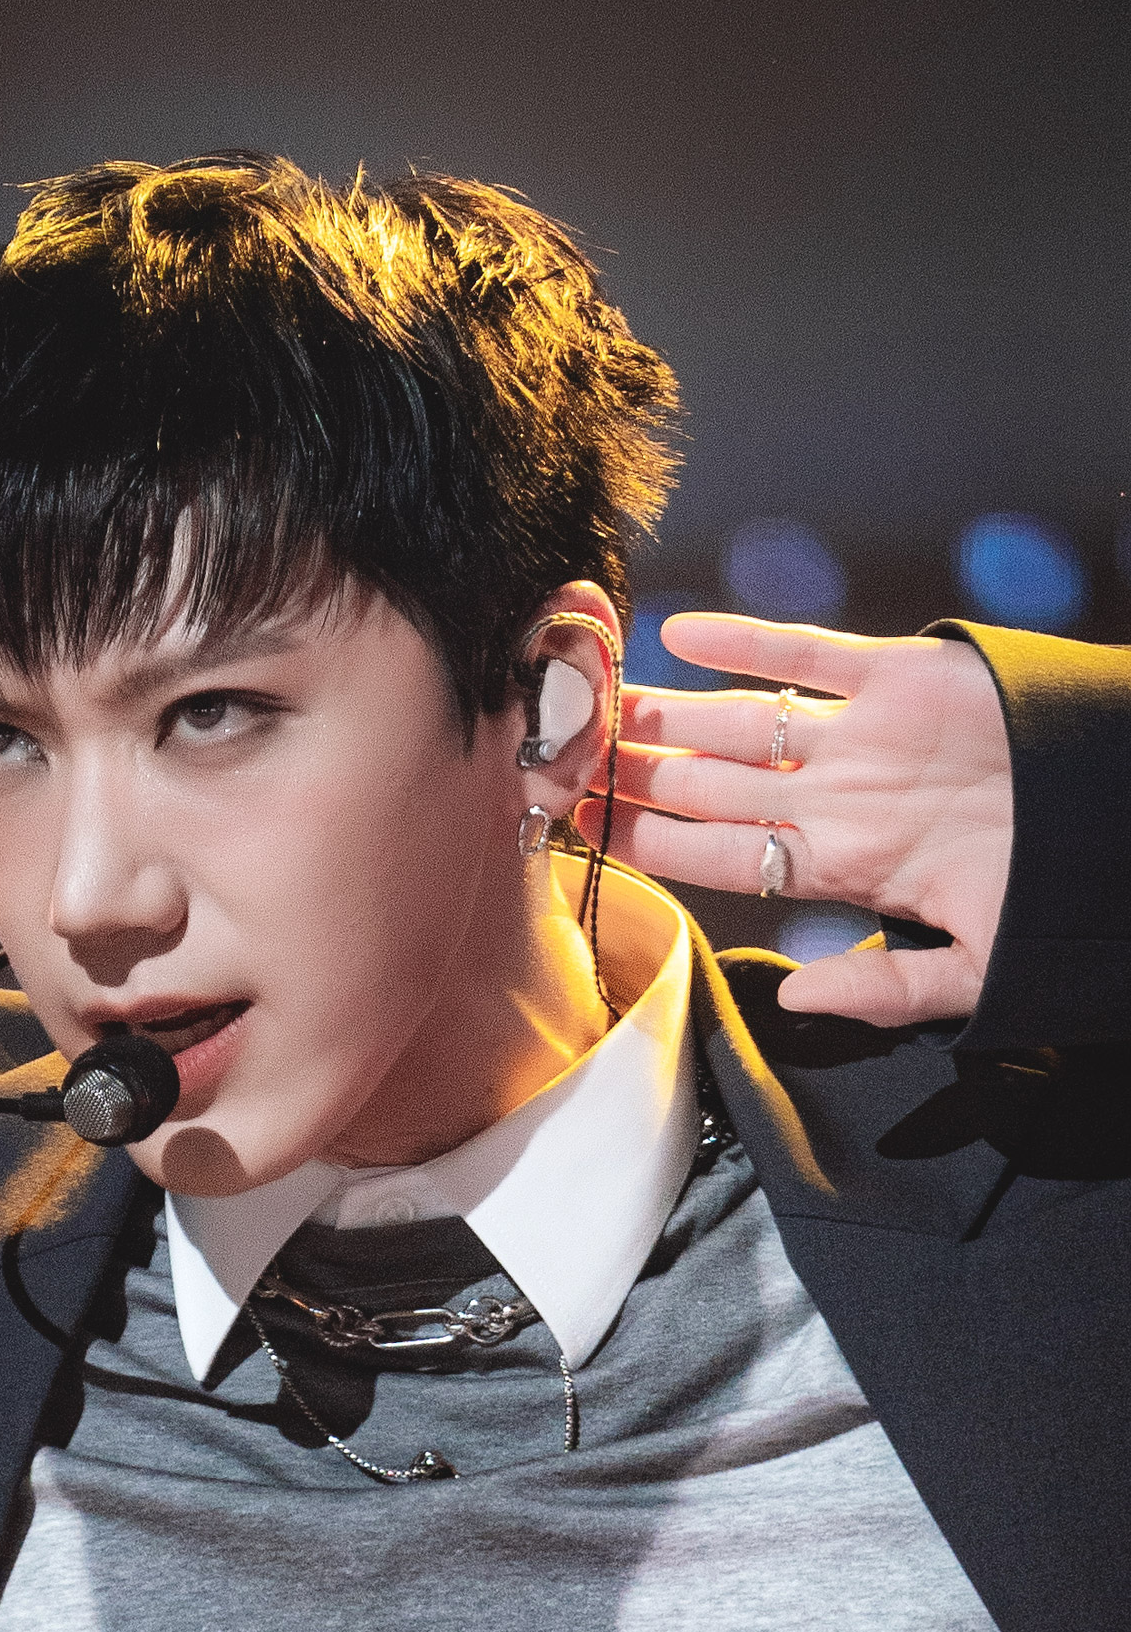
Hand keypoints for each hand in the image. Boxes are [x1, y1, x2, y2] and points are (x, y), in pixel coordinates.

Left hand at [573, 614, 1013, 1024]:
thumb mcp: (976, 973)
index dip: (644, 843)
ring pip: (737, 722)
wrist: (1120, 820)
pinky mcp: (899, 674)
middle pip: (705, 785)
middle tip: (557, 759)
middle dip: (629, 775)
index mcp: (840, 865)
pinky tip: (680, 632)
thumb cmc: (1049, 896)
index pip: (715, 854)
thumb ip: (887, 992)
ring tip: (592, 703)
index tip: (580, 833)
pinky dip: (746, 640)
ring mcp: (860, 735)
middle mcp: (833, 798)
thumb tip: (797, 998)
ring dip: (663, 712)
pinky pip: (808, 652)